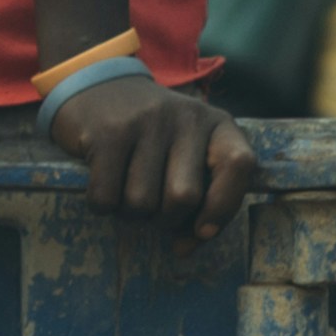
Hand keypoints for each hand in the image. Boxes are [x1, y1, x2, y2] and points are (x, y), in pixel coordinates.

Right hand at [44, 57, 255, 232]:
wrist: (97, 85)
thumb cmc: (151, 136)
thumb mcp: (186, 153)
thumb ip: (199, 201)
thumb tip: (185, 249)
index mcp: (217, 123)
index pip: (238, 165)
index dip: (223, 207)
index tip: (203, 231)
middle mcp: (186, 117)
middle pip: (183, 197)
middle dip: (165, 219)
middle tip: (153, 209)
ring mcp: (146, 121)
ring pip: (142, 203)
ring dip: (131, 214)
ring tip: (126, 193)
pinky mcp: (108, 132)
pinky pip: (106, 197)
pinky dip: (103, 205)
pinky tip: (104, 185)